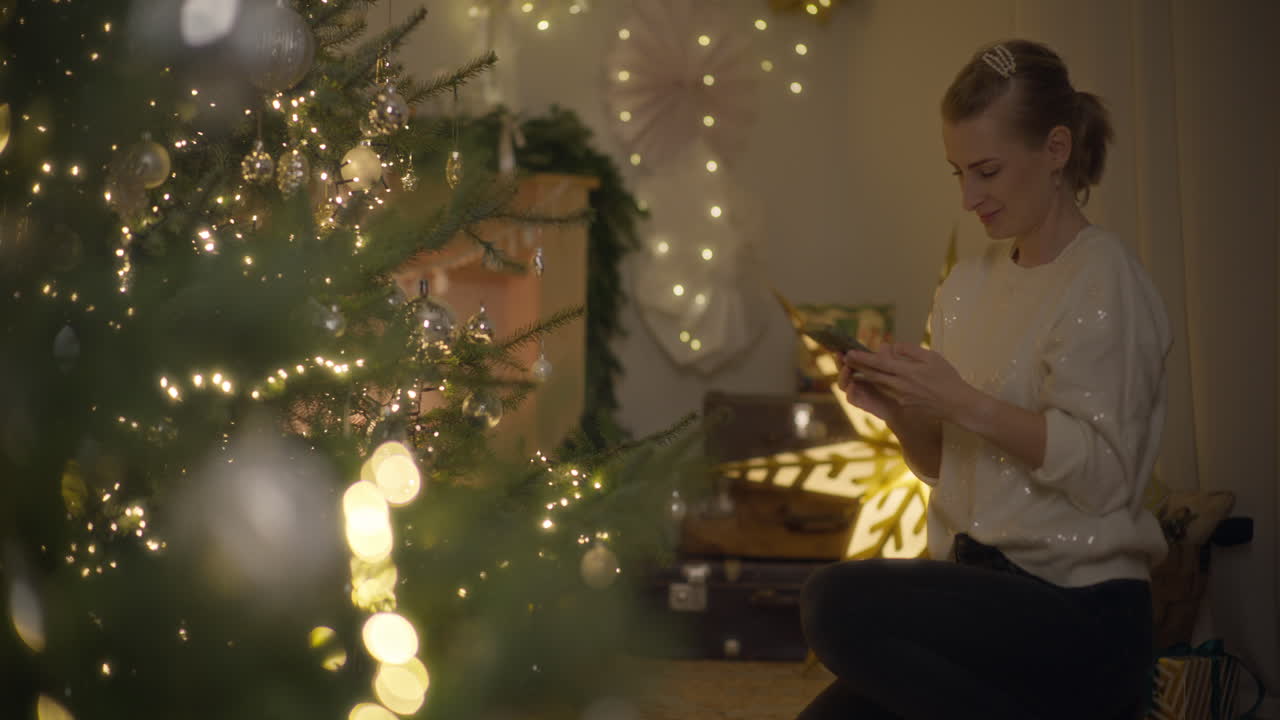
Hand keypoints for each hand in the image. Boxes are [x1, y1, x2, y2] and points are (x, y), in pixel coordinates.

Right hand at [835, 350, 902, 422]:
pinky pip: (851, 398)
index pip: (849, 359)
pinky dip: (850, 392)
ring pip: (843, 384)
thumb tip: (884, 346)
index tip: (842, 344)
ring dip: (843, 376)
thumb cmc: (897, 386)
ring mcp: (857, 392)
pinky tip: (852, 385)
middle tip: (839, 354)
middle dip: (839, 362)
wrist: (902, 407)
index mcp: (862, 370)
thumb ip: (887, 359)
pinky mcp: (861, 403)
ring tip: (846, 368)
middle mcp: (856, 380)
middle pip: (842, 370)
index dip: (844, 353)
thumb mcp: (893, 370)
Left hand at [842, 343, 973, 421]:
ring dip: (867, 377)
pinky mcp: (905, 404)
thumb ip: (910, 351)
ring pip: (879, 385)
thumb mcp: (932, 357)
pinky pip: (889, 392)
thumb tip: (894, 347)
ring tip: (856, 369)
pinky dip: (881, 384)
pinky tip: (878, 380)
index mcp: (906, 372)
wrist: (958, 404)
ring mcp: (901, 397)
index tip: (849, 353)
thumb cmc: (948, 378)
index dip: (862, 358)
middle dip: (858, 367)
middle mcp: (900, 385)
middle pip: (874, 375)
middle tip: (845, 359)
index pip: (879, 363)